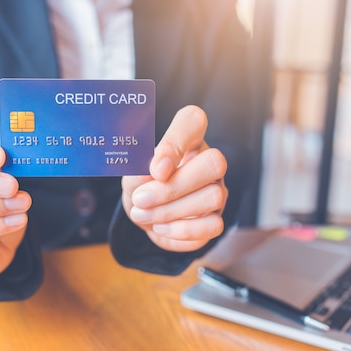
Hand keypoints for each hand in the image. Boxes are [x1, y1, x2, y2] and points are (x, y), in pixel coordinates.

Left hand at [121, 106, 227, 251]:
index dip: (176, 141)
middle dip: (173, 186)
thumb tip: (154, 171)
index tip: (155, 167)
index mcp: (187, 140)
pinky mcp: (216, 218)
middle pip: (214, 162)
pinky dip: (181, 230)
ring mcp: (217, 190)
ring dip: (171, 211)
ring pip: (213, 197)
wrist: (144, 216)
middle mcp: (208, 162)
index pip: (193, 121)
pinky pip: (213, 225)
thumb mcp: (132, 174)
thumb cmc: (141, 186)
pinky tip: (160, 227)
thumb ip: (139, 168)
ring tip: (142, 214)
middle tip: (141, 198)